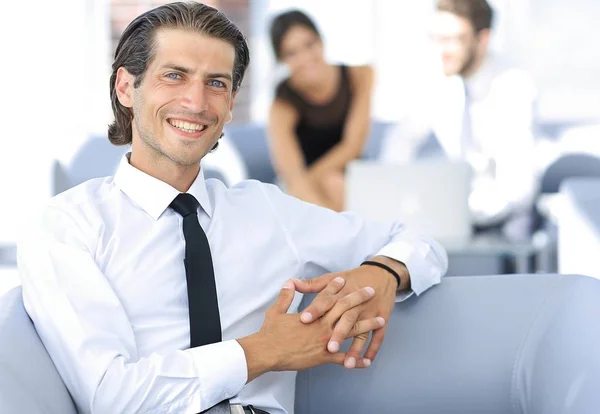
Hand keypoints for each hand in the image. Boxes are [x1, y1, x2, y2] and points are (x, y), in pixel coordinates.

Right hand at [238, 278, 383, 380]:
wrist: (268, 352)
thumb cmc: (270, 333)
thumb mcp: (276, 311)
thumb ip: (285, 296)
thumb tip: (289, 283)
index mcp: (312, 314)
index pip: (327, 295)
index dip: (335, 286)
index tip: (344, 279)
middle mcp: (322, 325)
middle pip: (345, 308)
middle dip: (359, 298)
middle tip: (371, 290)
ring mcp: (325, 340)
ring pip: (352, 331)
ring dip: (367, 324)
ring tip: (381, 319)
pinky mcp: (324, 356)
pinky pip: (344, 358)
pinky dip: (357, 359)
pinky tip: (367, 361)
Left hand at [294, 257, 404, 368]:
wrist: (382, 274)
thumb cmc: (353, 278)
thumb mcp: (332, 278)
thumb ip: (312, 284)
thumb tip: (291, 282)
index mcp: (342, 292)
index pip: (327, 301)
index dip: (316, 310)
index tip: (304, 320)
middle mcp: (356, 303)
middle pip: (346, 319)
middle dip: (338, 334)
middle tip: (328, 348)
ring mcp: (369, 312)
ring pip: (362, 331)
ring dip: (356, 348)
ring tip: (347, 363)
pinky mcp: (382, 319)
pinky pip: (378, 336)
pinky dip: (373, 349)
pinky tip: (365, 362)